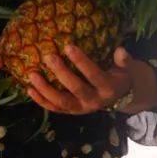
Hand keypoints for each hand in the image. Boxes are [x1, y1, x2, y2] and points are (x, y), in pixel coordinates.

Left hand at [26, 45, 142, 114]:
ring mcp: (81, 109)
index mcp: (108, 88)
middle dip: (61, 73)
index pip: (94, 75)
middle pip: (76, 88)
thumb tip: (121, 50)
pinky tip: (29, 89)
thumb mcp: (127, 68)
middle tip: (48, 56)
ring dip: (45, 89)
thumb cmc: (119, 76)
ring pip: (61, 102)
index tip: (68, 46)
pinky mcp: (71, 112)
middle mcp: (94, 101)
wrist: (119, 97)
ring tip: (32, 74)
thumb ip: (124, 60)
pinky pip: (54, 108)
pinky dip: (41, 100)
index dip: (81, 62)